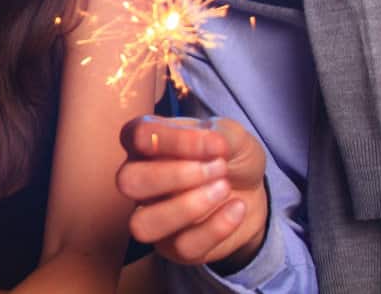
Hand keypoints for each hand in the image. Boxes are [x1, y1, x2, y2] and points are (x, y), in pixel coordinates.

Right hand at [117, 116, 267, 270]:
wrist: (252, 191)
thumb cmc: (229, 157)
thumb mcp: (231, 134)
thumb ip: (218, 134)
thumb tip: (214, 144)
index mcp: (146, 143)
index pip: (138, 135)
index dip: (176, 140)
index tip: (216, 143)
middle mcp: (139, 178)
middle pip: (128, 181)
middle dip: (175, 176)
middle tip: (219, 168)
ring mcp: (151, 214)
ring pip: (143, 224)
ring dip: (187, 208)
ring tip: (223, 189)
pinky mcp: (172, 246)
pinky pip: (182, 246)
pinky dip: (217, 227)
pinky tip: (237, 207)